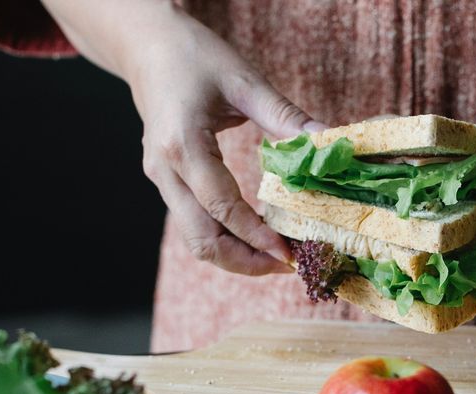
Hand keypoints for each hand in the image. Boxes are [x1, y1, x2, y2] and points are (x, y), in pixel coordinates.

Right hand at [124, 8, 323, 274]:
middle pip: (201, 239)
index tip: (289, 253)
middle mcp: (165, 170)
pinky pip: (194, 223)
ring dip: (234, 255)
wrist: (147, 46)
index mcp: (181, 144)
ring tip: (275, 257)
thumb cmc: (193, 56)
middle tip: (287, 264)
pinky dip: (224, 238)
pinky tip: (255, 235)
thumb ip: (285, 117)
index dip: (256, 236)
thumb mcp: (244, 81)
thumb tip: (328, 143)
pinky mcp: (166, 181)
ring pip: (194, 239)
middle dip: (245, 261)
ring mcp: (161, 179)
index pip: (220, 207)